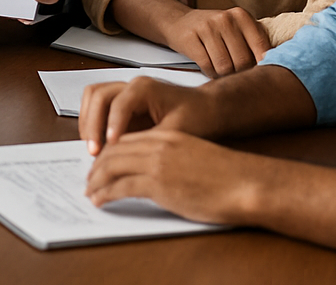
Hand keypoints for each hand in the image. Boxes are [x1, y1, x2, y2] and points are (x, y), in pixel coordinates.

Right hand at [78, 76, 217, 154]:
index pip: (118, 103)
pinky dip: (92, 124)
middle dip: (92, 124)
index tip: (110, 146)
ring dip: (87, 122)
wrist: (208, 109)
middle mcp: (131, 86)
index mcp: (145, 88)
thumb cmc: (198, 116)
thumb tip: (129, 156)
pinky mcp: (122, 106)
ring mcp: (124, 94)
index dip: (111, 126)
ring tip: (92, 148)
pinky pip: (97, 108)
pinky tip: (98, 145)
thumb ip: (151, 142)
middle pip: (97, 95)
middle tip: (94, 151)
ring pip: (92, 98)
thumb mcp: (178, 131)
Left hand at [85, 128, 256, 224]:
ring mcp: (157, 163)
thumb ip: (173, 158)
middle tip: (90, 178)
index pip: (128, 139)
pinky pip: (121, 187)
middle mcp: (158, 144)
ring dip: (96, 180)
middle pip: (115, 151)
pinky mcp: (158, 183)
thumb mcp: (194, 156)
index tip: (103, 163)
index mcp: (168, 135)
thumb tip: (158, 173)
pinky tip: (100, 200)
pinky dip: (105, 194)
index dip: (111, 152)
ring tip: (90, 190)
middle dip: (98, 165)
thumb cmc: (228, 176)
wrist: (245, 183)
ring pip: (112, 167)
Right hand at [159, 6, 269, 77]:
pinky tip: (210, 69)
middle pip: (243, 61)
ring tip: (222, 72)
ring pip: (225, 67)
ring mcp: (207, 27)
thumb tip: (274, 69)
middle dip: (241, 74)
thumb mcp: (235, 29)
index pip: (262, 48)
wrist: (178, 22)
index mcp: (242, 16)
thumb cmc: (213, 31)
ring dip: (224, 76)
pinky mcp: (190, 38)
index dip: (263, 67)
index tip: (260, 76)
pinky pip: (207, 66)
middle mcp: (225, 19)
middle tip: (237, 76)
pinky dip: (210, 73)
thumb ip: (253, 44)